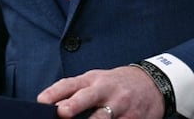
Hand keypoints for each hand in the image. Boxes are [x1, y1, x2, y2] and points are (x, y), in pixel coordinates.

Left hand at [38, 66, 164, 118]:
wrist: (152, 83)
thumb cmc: (115, 85)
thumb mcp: (95, 81)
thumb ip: (73, 92)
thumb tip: (48, 107)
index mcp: (93, 80)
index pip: (70, 84)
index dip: (54, 92)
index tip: (41, 102)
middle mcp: (106, 91)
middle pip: (88, 97)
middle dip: (75, 105)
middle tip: (63, 112)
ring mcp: (121, 106)